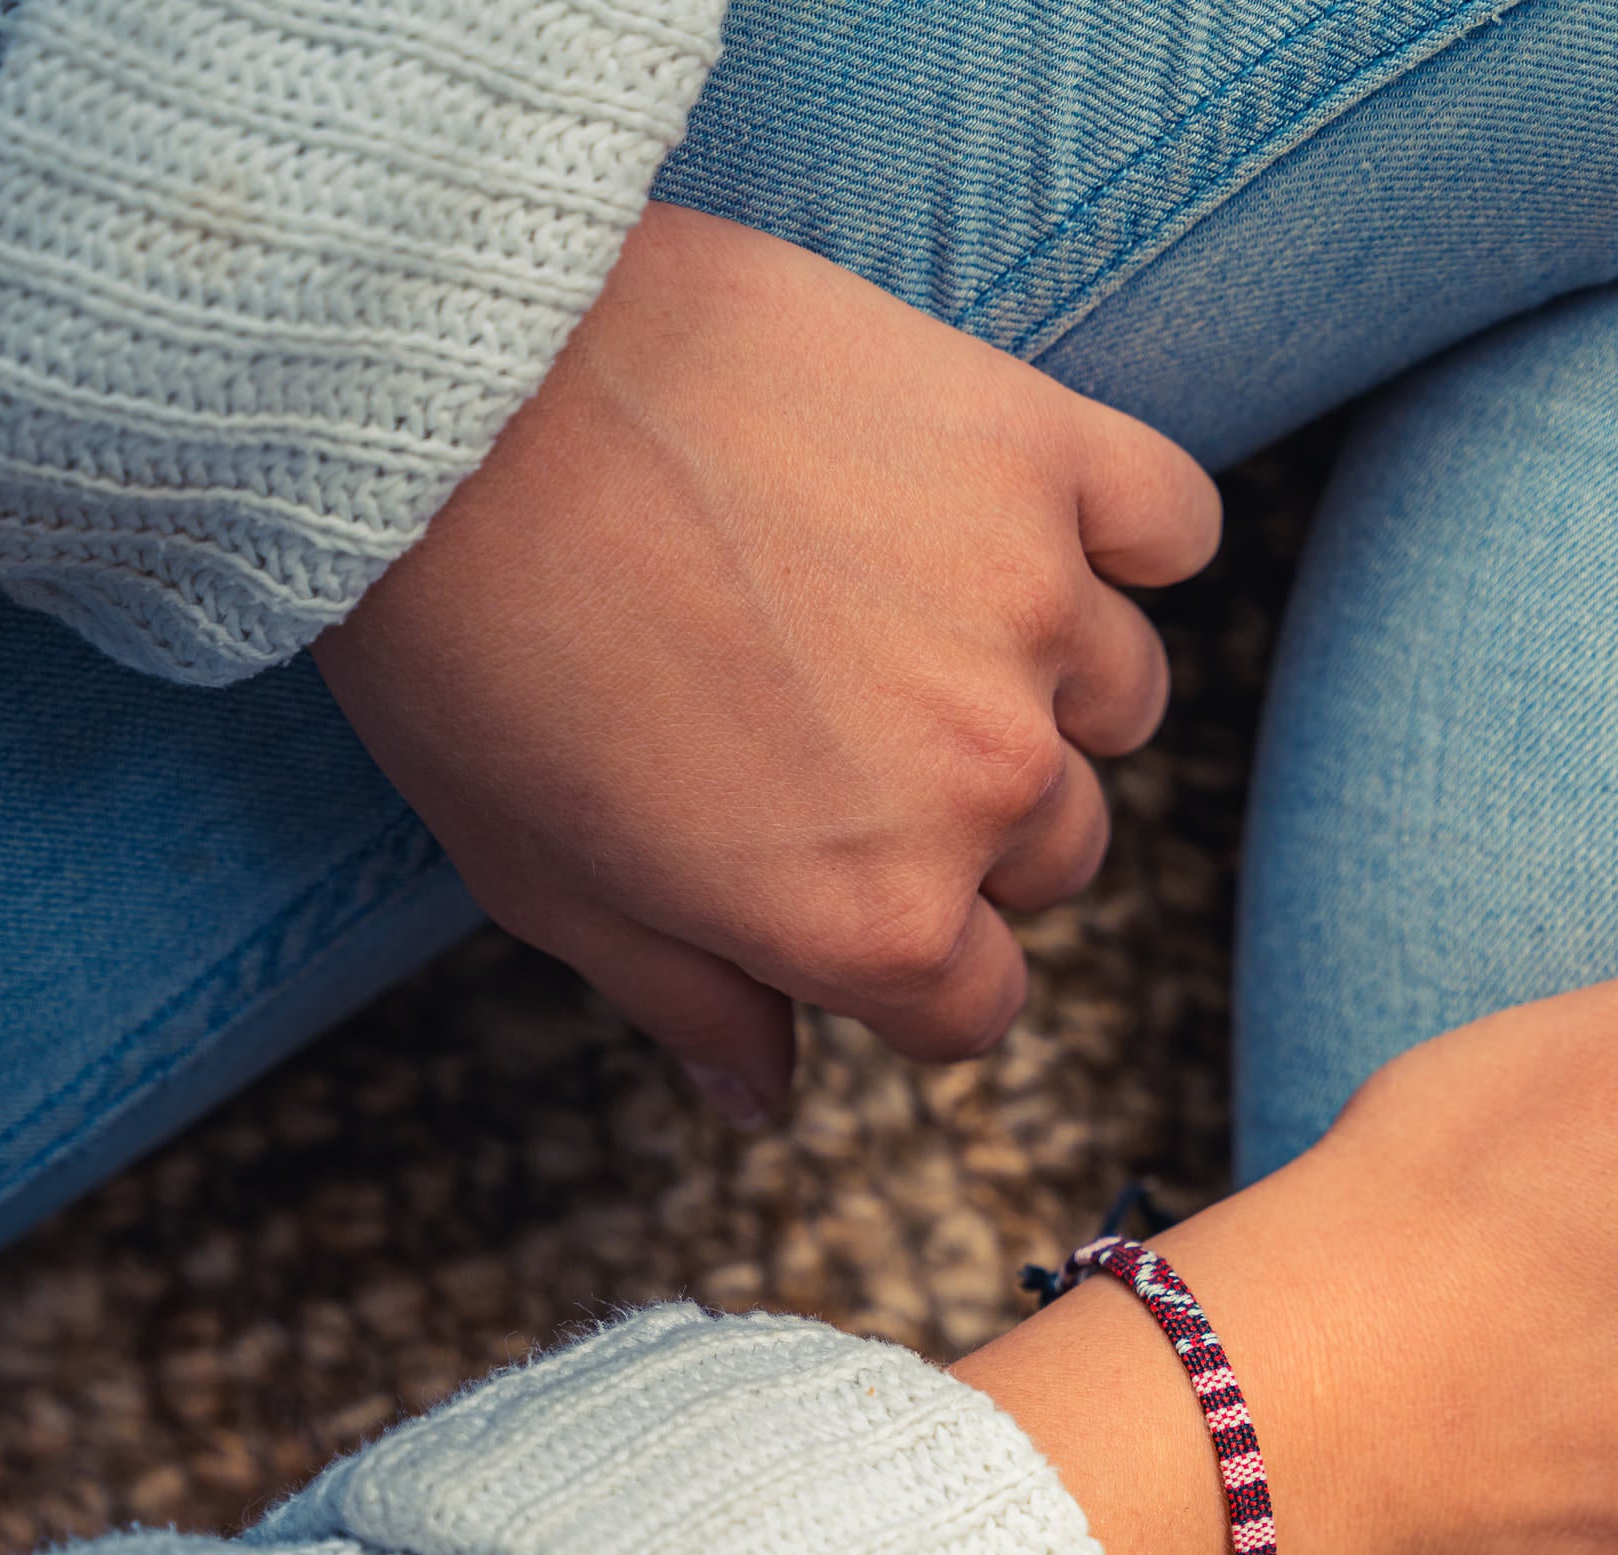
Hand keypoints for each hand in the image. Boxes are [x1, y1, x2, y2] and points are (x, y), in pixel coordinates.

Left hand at [314, 206, 1219, 1122]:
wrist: (445, 394)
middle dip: (970, 824)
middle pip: (1058, 854)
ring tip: (926, 622)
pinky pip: (1172, 521)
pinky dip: (1133, 536)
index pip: (975, 1006)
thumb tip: (763, 1097)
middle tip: (851, 733)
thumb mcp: (551, 886)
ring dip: (1049, 685)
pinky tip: (1049, 526)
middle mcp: (982, 785)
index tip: (853, 899)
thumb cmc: (471, 655)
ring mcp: (1025, 610)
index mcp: (874, 922)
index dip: (910, 969)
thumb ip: (687, 1003)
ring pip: (1121, 701)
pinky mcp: (1032, 447)